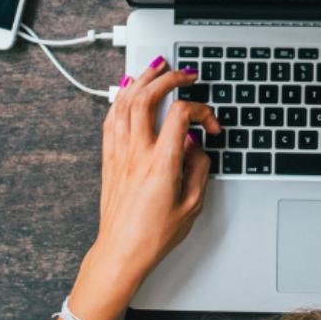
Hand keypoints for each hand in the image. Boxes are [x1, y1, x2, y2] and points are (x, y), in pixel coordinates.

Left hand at [69, 57, 219, 319]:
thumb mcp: (192, 205)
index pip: (180, 114)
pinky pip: (112, 118)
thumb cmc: (154, 235)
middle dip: (168, 78)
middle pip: (148, 96)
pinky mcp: (109, 158)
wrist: (121, 251)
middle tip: (185, 74)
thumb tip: (196, 146)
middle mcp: (137, 152)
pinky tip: (128, 90)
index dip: (201, 111)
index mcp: (161, 163)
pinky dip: (120, 98)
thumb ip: (199, 168)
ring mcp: (120, 153)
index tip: (211, 126)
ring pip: (125, 101)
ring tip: (156, 68)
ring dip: (142, 79)